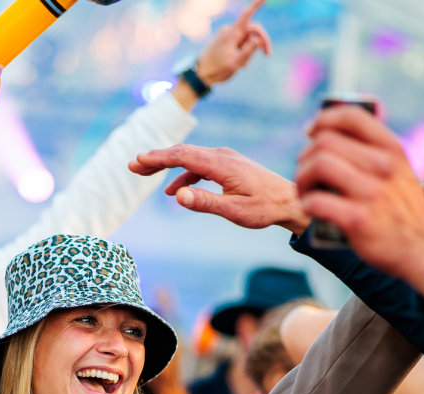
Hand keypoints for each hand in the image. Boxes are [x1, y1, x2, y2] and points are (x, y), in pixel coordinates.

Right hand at [129, 144, 305, 233]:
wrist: (291, 200)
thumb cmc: (265, 208)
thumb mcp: (234, 211)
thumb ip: (205, 202)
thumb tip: (177, 196)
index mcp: (222, 165)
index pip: (183, 156)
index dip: (158, 157)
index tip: (138, 160)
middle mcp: (222, 156)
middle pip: (182, 152)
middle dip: (156, 158)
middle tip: (132, 165)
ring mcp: (226, 158)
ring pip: (190, 157)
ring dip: (167, 164)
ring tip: (145, 173)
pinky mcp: (229, 165)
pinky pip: (200, 165)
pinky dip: (184, 173)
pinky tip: (175, 189)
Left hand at [195, 0, 271, 84]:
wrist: (200, 74)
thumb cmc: (217, 70)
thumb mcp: (235, 63)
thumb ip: (248, 51)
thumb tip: (258, 39)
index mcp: (231, 34)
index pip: (246, 15)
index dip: (255, 5)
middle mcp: (230, 31)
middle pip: (253, 30)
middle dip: (261, 41)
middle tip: (268, 55)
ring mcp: (227, 34)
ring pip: (247, 38)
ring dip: (250, 51)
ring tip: (243, 66)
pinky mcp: (226, 39)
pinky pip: (241, 42)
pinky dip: (243, 51)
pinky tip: (240, 63)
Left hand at [295, 106, 423, 296]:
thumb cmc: (403, 209)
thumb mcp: (399, 170)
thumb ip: (373, 151)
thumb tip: (330, 131)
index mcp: (392, 149)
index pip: (351, 116)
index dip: (323, 120)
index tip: (311, 134)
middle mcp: (383, 166)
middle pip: (324, 141)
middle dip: (305, 157)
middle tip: (306, 173)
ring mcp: (371, 193)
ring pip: (317, 165)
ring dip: (302, 178)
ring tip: (306, 191)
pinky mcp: (358, 220)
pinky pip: (316, 201)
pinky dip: (306, 204)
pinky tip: (311, 209)